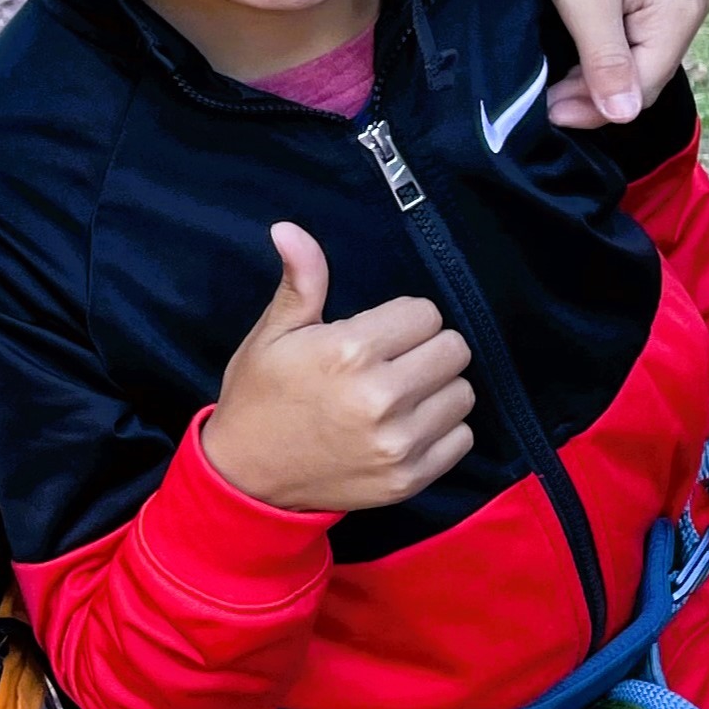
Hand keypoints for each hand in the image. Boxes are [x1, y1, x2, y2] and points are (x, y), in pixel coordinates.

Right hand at [200, 223, 475, 513]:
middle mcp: (381, 397)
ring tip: (402, 396)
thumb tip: (290, 229)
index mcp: (349, 351)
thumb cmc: (259, 397)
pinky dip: (442, 431)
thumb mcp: (273, 335)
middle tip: (394, 363)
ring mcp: (398, 443)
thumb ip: (301, 282)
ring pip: (462, 393)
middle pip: (453, 349)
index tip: (378, 336)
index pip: (425, 313)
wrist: (245, 478)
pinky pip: (462, 439)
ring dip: (437, 390)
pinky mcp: (409, 479)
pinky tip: (407, 427)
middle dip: (426, 349)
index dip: (403, 320)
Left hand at [535, 0, 708, 127]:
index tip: (550, 111)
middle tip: (548, 98)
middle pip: (647, 73)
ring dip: (602, 71)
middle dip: (598, 92)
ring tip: (559, 77)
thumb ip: (606, 60)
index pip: (644, 87)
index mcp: (681, 11)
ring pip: (643, 54)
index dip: (597, 108)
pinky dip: (610, 46)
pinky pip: (641, 30)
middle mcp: (693, 4)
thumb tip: (625, 115)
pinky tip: (580, 47)